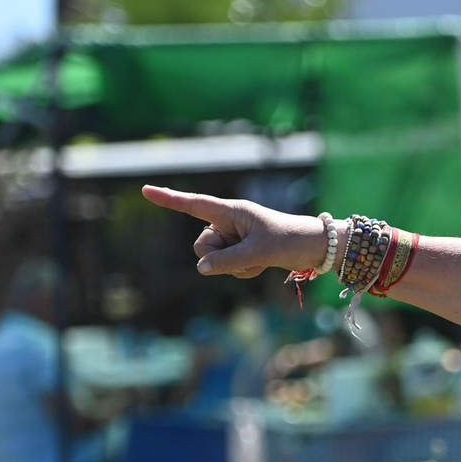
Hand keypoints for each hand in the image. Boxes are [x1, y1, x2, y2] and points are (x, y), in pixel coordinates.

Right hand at [142, 185, 324, 278]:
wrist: (314, 247)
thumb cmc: (290, 240)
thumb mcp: (259, 252)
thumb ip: (228, 261)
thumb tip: (201, 268)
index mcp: (232, 211)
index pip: (194, 204)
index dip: (170, 198)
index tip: (146, 190)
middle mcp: (228, 222)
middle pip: (201, 246)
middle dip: (218, 258)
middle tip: (248, 255)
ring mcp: (233, 238)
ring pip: (213, 260)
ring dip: (234, 267)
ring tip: (259, 259)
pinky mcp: (240, 251)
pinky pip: (227, 267)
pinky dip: (242, 271)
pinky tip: (261, 265)